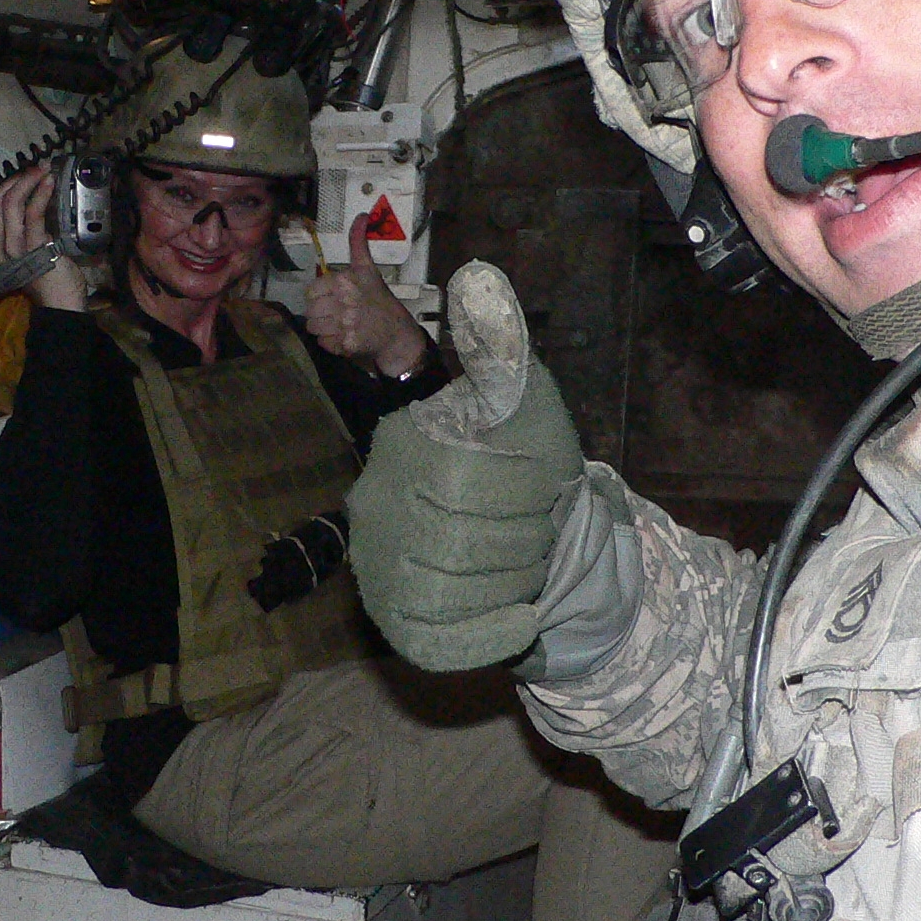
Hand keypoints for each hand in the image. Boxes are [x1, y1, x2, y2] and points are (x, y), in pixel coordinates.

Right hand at [0, 164, 86, 310]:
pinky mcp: (32, 246)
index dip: (8, 184)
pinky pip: (32, 213)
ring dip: (29, 181)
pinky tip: (49, 182)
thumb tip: (35, 201)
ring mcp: (13, 247)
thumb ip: (26, 231)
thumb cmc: (50, 278)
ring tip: (44, 169)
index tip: (26, 173)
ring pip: (11, 203)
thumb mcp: (30, 252)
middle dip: (17, 178)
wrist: (60, 304)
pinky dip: (40, 193)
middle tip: (37, 166)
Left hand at [306, 214, 428, 378]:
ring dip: (323, 328)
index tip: (331, 298)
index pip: (310, 291)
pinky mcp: (346, 344)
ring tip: (339, 325)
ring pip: (313, 327)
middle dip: (320, 313)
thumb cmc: (379, 299)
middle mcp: (343, 302)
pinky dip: (331, 343)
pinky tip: (344, 336)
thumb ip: (358, 243)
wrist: (396, 333)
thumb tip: (361, 215)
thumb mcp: (367, 269)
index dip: (318, 296)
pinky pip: (322, 343)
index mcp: (344, 282)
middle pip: (309, 311)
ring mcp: (345, 325)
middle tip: (336, 313)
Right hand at [347, 260, 583, 670]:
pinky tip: (521, 615)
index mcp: (403, 443)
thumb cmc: (530, 463)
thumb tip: (479, 280)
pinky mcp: (394, 620)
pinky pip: (442, 640)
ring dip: (512, 583)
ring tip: (528, 565)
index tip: (546, 489)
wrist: (539, 543)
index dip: (518, 493)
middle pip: (457, 540)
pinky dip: (493, 634)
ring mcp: (378, 565)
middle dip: (519, 541)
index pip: (459, 480)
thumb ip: (503, 344)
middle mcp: (375, 503)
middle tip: (540, 532)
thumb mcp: (529, 399)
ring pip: (452, 592)